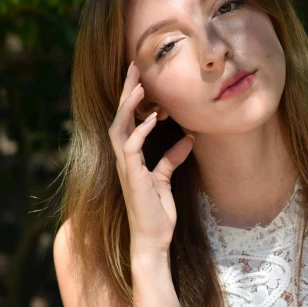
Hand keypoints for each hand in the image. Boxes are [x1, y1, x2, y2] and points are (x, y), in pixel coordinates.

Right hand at [108, 61, 194, 256]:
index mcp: (130, 156)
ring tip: (139, 86)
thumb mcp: (166, 179)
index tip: (142, 77)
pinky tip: (153, 119)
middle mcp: (124, 158)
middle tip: (134, 67)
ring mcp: (125, 167)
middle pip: (119, 117)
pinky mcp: (132, 177)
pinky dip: (141, 131)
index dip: (132, 98)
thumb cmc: (156, 212)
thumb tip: (188, 138)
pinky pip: (131, 148)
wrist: (152, 239)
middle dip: (126, 91)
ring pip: (119, 128)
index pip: (127, 120)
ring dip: (129, 106)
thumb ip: (172, 157)